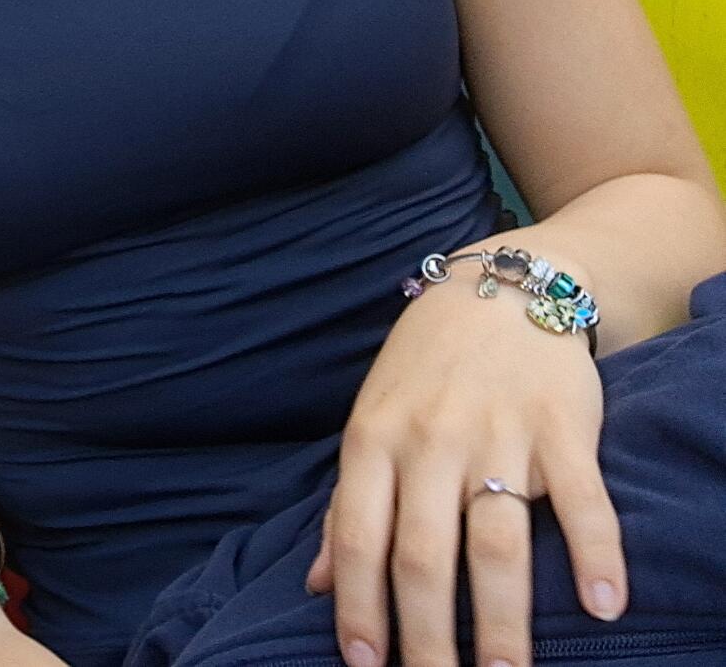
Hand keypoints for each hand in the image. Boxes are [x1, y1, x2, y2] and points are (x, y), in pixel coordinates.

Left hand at [309, 260, 627, 666]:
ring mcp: (498, 437)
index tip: (364, 665)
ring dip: (504, 620)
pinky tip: (604, 607)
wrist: (500, 290)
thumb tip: (315, 584)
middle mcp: (430, 444)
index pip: (359, 540)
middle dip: (429, 637)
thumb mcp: (370, 425)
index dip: (359, 608)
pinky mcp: (563, 429)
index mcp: (372, 443)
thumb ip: (345, 507)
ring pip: (497, 543)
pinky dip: (597, 554)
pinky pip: (582, 500)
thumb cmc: (423, 371)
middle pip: (424, 557)